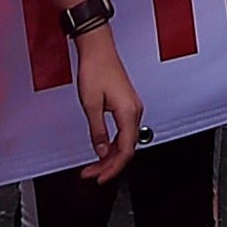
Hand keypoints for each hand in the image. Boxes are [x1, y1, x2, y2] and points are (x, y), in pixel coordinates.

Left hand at [70, 25, 144, 183]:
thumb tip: (101, 152)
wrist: (98, 49)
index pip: (125, 151)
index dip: (112, 168)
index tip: (100, 178)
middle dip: (109, 165)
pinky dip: (112, 144)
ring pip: (125, 141)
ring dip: (110, 156)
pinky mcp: (127, 105)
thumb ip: (97, 132)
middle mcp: (135, 111)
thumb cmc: (95, 70)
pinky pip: (123, 131)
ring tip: (93, 165)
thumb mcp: (90, 105)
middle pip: (126, 149)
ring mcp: (132, 108)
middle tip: (91, 174)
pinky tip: (101, 149)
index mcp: (129, 113)